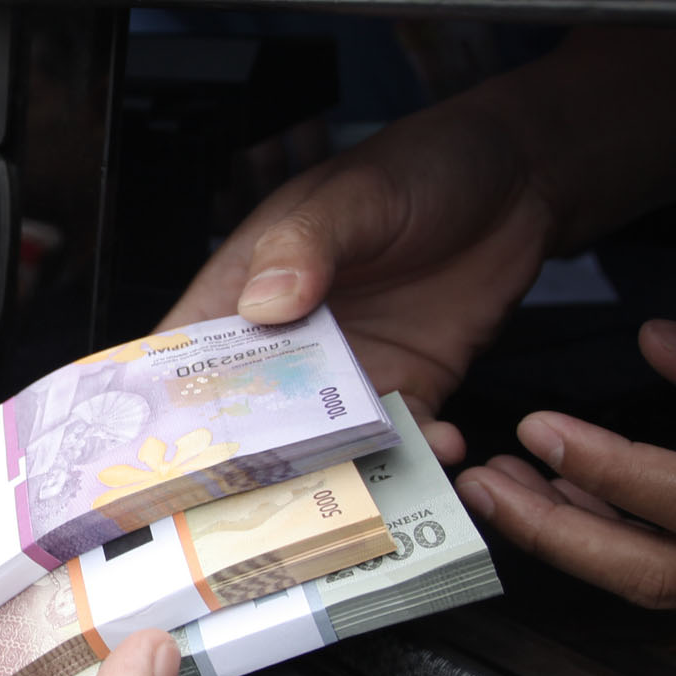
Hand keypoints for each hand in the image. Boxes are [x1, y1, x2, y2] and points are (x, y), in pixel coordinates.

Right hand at [164, 99, 541, 465]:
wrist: (519, 181)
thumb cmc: (419, 167)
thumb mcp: (354, 195)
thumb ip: (305, 245)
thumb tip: (263, 305)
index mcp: (246, 287)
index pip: (181, 355)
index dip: (162, 409)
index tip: (156, 461)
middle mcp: (287, 342)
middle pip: (244, 421)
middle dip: (246, 466)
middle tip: (255, 508)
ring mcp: (347, 372)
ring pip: (321, 444)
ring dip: (333, 472)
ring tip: (352, 495)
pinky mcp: (410, 388)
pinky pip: (402, 439)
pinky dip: (416, 456)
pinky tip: (439, 448)